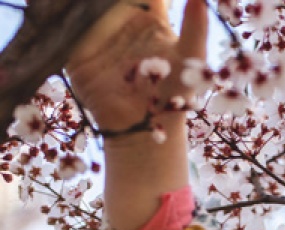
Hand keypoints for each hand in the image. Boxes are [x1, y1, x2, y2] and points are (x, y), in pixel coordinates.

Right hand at [67, 0, 207, 132]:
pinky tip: (58, 9)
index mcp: (149, 15)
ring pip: (82, 5)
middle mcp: (121, 18)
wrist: (143, 129)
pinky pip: (61, 24)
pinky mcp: (74, 49)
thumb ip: (196, 28)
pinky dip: (55, 13)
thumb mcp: (190, 60)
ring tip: (82, 5)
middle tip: (107, 3)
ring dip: (79, 4)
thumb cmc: (175, 95)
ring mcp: (97, 32)